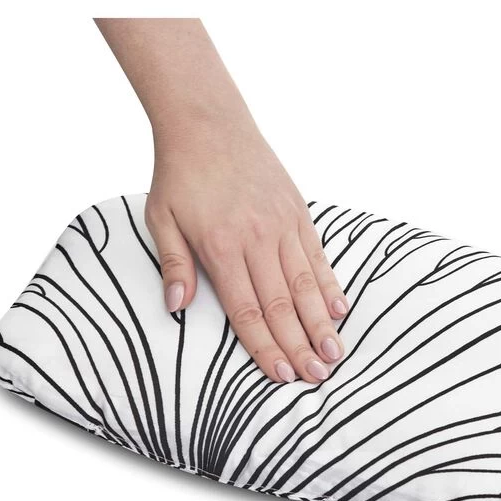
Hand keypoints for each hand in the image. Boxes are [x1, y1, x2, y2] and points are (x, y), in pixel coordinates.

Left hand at [145, 122, 348, 383]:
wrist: (208, 124)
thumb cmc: (181, 174)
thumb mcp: (162, 219)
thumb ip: (173, 265)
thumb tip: (176, 308)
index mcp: (221, 248)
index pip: (247, 311)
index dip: (265, 347)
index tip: (282, 375)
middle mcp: (258, 240)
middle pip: (282, 305)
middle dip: (300, 345)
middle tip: (319, 377)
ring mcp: (282, 225)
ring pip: (306, 284)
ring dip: (321, 323)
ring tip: (335, 352)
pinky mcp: (298, 211)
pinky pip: (317, 255)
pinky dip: (329, 283)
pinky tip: (339, 308)